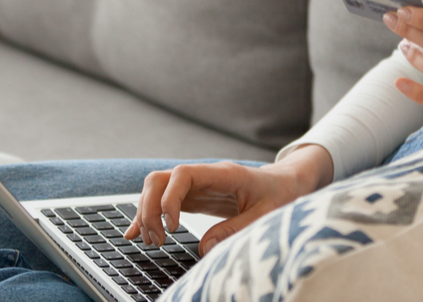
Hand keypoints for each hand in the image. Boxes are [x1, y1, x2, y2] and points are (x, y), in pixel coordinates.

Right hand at [125, 145, 333, 256]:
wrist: (287, 183)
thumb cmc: (280, 195)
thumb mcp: (265, 215)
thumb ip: (235, 229)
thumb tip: (205, 249)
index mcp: (222, 174)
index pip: (182, 175)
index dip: (170, 199)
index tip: (174, 226)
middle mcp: (203, 176)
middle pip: (159, 180)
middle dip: (150, 209)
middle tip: (159, 240)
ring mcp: (196, 186)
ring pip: (156, 189)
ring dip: (147, 214)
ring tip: (154, 242)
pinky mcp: (194, 197)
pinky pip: (164, 201)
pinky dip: (148, 216)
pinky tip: (136, 232)